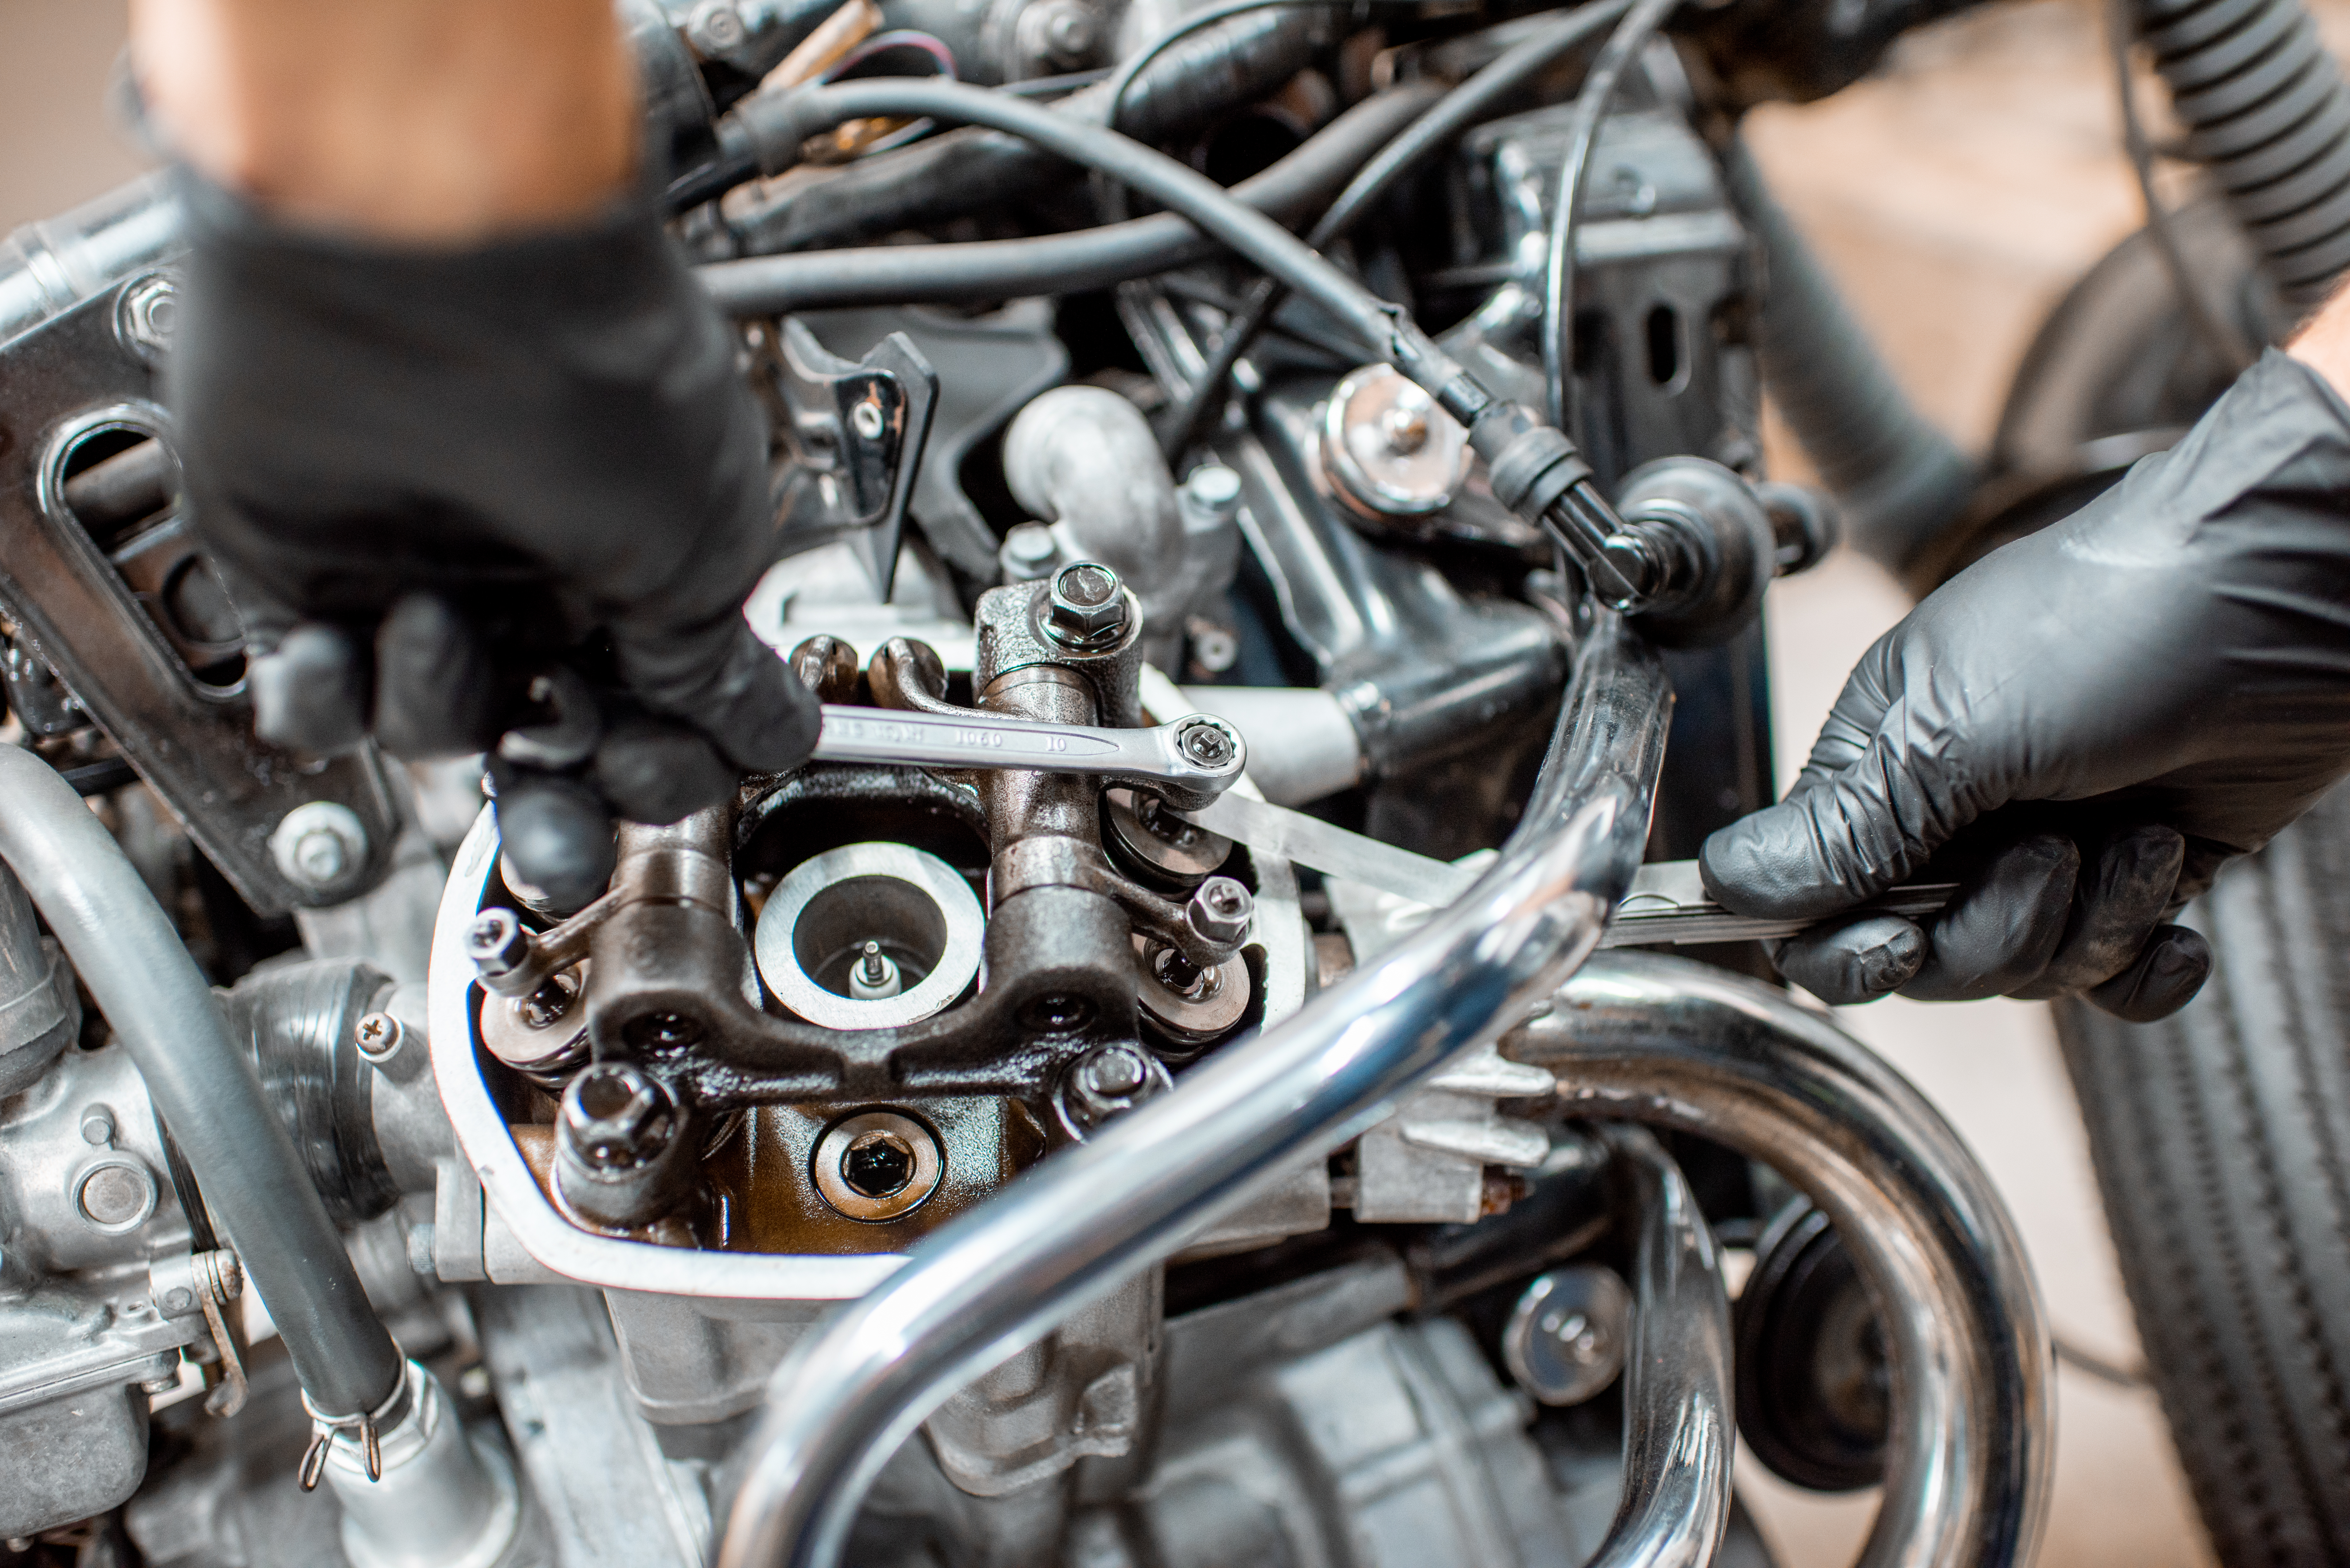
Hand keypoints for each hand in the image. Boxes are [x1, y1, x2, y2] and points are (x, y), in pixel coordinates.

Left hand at [142, 0, 817, 910]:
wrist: (437, 276)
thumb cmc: (595, 379)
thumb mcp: (705, 548)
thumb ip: (711, 666)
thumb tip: (762, 732)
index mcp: (634, 565)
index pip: (650, 717)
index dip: (655, 768)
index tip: (652, 769)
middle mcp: (527, 571)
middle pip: (538, 745)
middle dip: (548, 809)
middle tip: (553, 842)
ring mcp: (414, 571)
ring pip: (427, 728)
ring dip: (439, 703)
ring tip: (438, 621)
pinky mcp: (300, 567)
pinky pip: (307, 698)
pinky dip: (326, 697)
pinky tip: (353, 644)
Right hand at [1700, 348, 2349, 1019]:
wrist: (2289, 596)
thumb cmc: (2113, 623)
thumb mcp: (1952, 732)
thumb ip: (1843, 828)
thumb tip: (1725, 883)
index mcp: (1885, 764)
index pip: (1816, 905)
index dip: (1849, 948)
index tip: (1894, 944)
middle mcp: (1958, 812)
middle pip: (1927, 957)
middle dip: (1997, 927)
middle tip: (2052, 849)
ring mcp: (2052, 843)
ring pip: (2026, 968)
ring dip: (2089, 921)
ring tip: (2136, 837)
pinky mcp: (2142, 871)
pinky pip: (2115, 978)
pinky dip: (2145, 964)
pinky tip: (2174, 921)